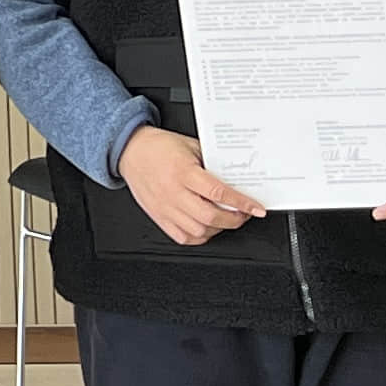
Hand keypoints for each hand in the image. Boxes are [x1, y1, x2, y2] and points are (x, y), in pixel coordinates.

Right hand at [120, 125, 267, 246]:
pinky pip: (183, 237)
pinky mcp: (158, 216)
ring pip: (199, 231)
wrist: (130, 150)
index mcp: (183, 172)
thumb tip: (236, 180)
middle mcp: (173, 192)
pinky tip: (206, 227)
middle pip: (211, 217)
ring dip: (218, 228)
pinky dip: (199, 237)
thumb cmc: (158, 147)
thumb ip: (212, 164)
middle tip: (243, 214)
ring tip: (225, 219)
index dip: (242, 203)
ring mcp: (165, 207)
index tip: (256, 208)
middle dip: (234, 219)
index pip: (218, 192)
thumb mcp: (190, 147)